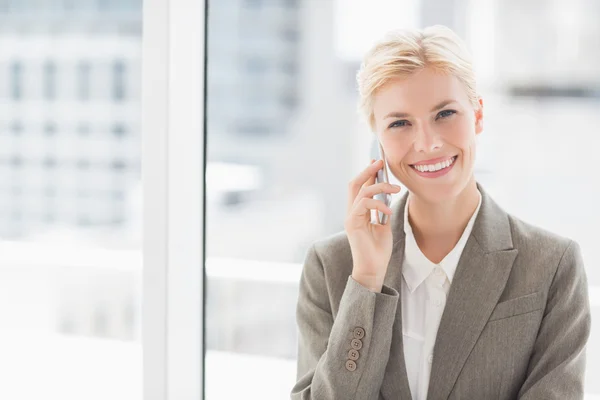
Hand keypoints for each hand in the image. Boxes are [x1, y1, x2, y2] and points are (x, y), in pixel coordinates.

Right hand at [344, 159, 400, 291]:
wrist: (373, 269)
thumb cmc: (378, 251)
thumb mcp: (384, 225)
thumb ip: (382, 210)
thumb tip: (388, 195)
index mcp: (358, 212)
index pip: (360, 186)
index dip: (368, 173)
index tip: (378, 162)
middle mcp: (351, 212)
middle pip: (354, 183)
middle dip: (367, 171)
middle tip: (380, 162)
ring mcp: (350, 217)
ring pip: (361, 191)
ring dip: (380, 186)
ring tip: (396, 189)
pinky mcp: (352, 223)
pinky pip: (364, 204)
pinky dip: (379, 203)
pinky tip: (388, 211)